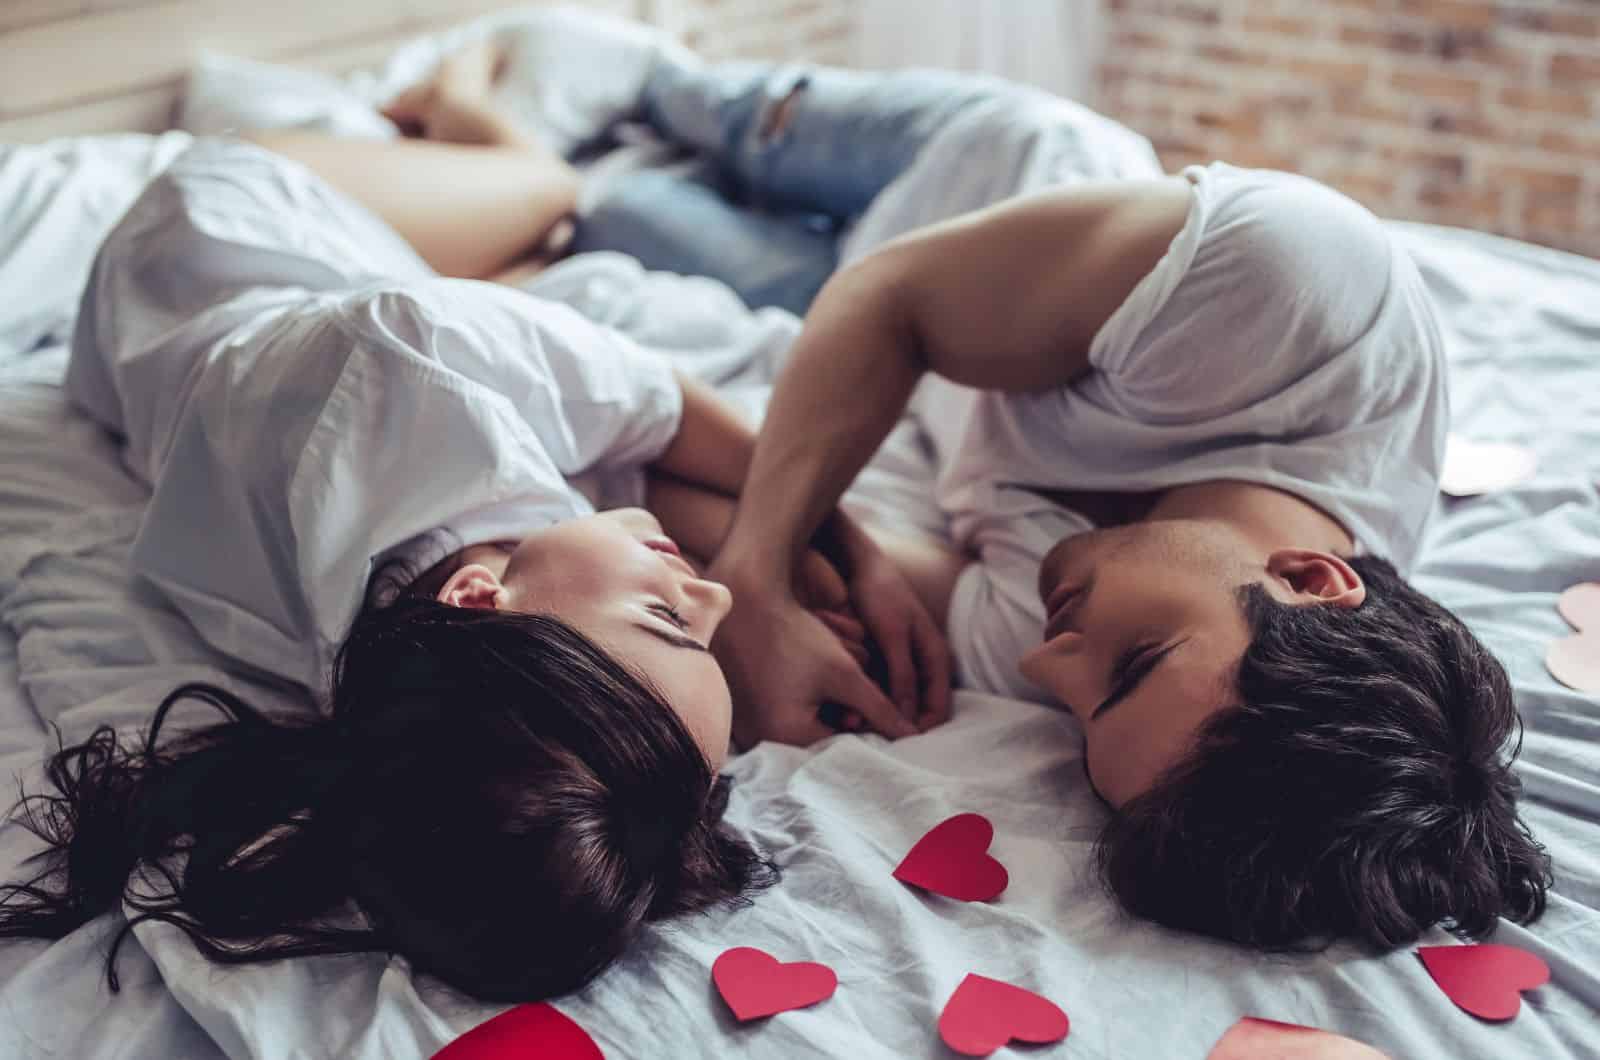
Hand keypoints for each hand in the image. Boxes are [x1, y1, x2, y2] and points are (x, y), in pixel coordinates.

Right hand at [710, 561, 917, 747]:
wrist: (746, 605)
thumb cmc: (796, 636)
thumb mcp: (844, 673)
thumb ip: (881, 708)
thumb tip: (912, 736)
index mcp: (788, 735)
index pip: (841, 744)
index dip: (865, 726)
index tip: (878, 707)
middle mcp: (763, 740)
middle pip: (820, 736)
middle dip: (843, 714)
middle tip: (851, 686)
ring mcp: (748, 728)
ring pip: (802, 724)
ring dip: (822, 706)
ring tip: (824, 675)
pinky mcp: (741, 714)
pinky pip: (780, 715)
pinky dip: (798, 700)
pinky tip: (805, 676)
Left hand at [842, 534, 951, 731]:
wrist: (859, 566)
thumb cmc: (880, 595)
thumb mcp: (892, 635)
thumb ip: (902, 674)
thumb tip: (908, 716)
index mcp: (937, 657)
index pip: (938, 708)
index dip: (921, 730)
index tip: (895, 743)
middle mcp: (924, 664)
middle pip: (917, 709)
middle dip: (896, 725)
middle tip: (869, 739)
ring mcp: (905, 662)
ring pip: (897, 701)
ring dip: (879, 714)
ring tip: (853, 726)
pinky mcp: (885, 659)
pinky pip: (881, 688)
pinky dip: (868, 698)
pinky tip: (846, 708)